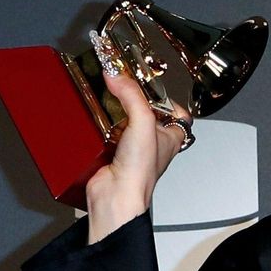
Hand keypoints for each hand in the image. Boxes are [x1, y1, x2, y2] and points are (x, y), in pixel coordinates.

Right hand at [85, 68, 190, 244]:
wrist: (114, 196)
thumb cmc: (139, 173)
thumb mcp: (142, 122)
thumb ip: (132, 95)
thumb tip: (117, 75)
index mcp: (169, 138)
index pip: (178, 115)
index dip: (168, 99)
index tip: (154, 86)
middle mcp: (151, 145)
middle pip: (146, 115)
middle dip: (134, 102)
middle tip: (123, 86)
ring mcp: (130, 150)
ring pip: (123, 123)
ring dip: (113, 113)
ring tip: (106, 97)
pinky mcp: (109, 155)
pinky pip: (103, 134)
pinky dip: (97, 126)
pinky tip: (93, 118)